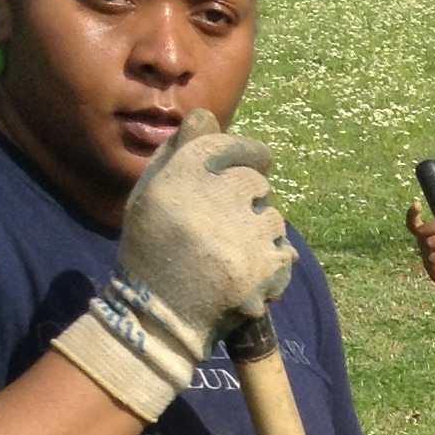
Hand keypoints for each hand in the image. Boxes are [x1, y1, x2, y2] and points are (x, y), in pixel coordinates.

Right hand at [52, 109, 295, 423]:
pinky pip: (285, 250)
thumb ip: (178, 153)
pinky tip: (246, 273)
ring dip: (260, 231)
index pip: (224, 146)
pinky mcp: (262, 269)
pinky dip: (272, 261)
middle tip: (231, 221)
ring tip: (232, 253)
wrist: (158, 318)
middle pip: (255, 182)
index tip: (261, 157)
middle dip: (249, 198)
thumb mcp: (149, 197)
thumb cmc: (152, 252)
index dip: (248, 150)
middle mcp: (209, 203)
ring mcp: (239, 237)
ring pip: (272, 217)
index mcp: (176, 182)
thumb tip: (207, 116)